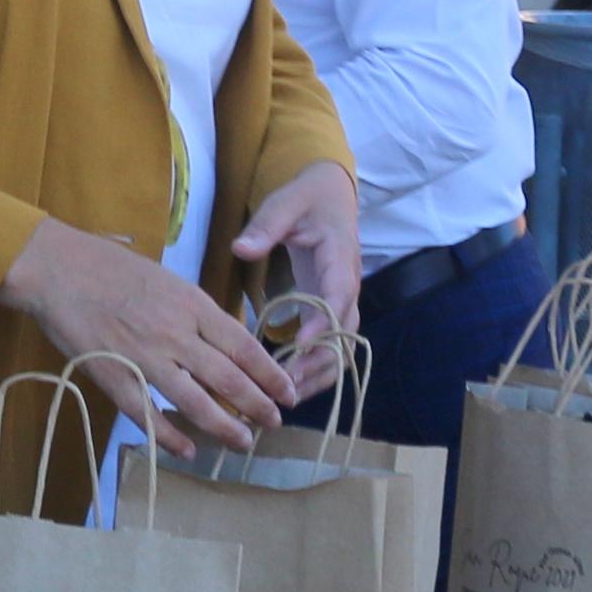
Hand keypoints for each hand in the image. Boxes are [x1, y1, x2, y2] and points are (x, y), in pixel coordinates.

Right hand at [0, 220, 285, 455]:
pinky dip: (170, 436)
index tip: (288, 392)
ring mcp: (145, 358)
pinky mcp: (114, 377)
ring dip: (224, 427)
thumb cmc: (109, 266)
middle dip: (258, 405)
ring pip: (196, 402)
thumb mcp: (166, 278)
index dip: (270, 374)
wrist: (56, 268)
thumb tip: (225, 337)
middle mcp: (176, 333)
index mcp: (192, 304)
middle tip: (274, 423)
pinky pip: (148, 415)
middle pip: (229, 379)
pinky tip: (187, 450)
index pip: (245, 346)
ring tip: (243, 441)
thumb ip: (194, 310)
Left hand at [222, 165, 360, 395]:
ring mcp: (344, 300)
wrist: (331, 195)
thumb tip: (241, 249)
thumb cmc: (307, 198)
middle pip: (345, 331)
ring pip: (344, 346)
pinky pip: (335, 346)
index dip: (324, 322)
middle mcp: (349, 284)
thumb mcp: (285, 203)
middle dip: (319, 359)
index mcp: (340, 257)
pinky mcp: (333, 309)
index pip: (338, 294)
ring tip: (288, 395)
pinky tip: (293, 386)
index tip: (301, 345)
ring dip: (320, 372)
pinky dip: (319, 368)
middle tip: (286, 384)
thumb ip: (265, 226)